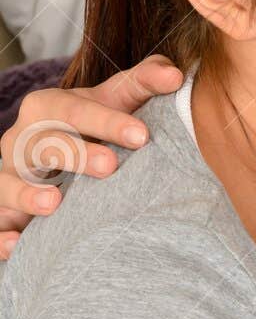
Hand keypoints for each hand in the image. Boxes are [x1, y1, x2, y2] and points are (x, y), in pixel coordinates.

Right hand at [0, 54, 183, 257]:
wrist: (57, 153)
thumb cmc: (93, 125)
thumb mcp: (116, 100)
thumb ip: (144, 83)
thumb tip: (174, 75)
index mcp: (47, 107)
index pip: (75, 109)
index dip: (106, 121)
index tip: (142, 136)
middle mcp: (21, 140)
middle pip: (43, 144)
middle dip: (75, 154)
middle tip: (111, 166)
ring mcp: (8, 176)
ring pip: (8, 183)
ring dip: (27, 194)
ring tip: (54, 203)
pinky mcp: (3, 212)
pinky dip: (2, 235)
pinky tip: (18, 243)